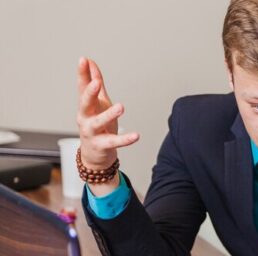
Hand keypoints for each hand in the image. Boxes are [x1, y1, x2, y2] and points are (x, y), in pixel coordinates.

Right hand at [76, 57, 138, 173]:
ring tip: (121, 107)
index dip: (82, 74)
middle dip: (90, 93)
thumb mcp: (97, 102)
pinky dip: (125, 139)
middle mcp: (85, 117)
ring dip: (109, 114)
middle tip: (96, 83)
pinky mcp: (102, 145)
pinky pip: (114, 142)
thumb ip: (95, 83)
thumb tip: (91, 62)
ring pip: (99, 122)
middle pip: (85, 103)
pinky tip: (136, 136)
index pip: (82, 87)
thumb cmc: (97, 125)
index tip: (83, 60)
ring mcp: (92, 132)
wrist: (94, 155)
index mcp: (86, 105)